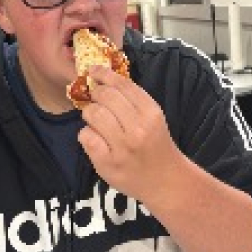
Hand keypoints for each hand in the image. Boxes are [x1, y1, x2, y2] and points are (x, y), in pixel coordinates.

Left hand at [78, 65, 181, 204]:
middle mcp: (137, 129)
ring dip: (90, 113)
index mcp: (151, 113)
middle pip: (105, 97)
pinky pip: (86, 137)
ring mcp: (121, 148)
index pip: (122, 85)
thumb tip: (104, 78)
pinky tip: (95, 138)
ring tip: (97, 120)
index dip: (104, 74)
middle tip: (96, 98)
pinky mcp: (107, 163)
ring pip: (93, 114)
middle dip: (96, 94)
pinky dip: (87, 134)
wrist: (165, 181)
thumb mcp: (152, 118)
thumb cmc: (156, 145)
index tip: (94, 71)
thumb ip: (132, 100)